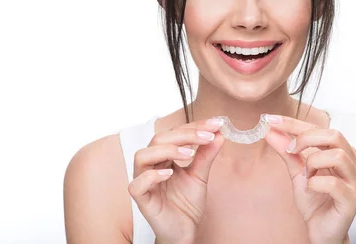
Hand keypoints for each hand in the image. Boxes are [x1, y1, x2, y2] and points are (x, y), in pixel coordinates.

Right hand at [128, 118, 226, 243]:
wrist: (185, 231)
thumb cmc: (187, 203)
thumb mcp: (200, 175)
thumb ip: (207, 155)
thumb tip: (219, 133)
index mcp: (163, 156)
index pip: (174, 133)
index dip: (194, 126)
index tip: (216, 124)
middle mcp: (151, 165)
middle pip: (158, 139)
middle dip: (184, 135)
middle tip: (207, 137)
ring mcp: (144, 181)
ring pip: (142, 156)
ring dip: (166, 150)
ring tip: (189, 154)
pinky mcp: (141, 199)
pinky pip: (136, 184)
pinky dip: (151, 176)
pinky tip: (169, 173)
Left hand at [263, 115, 355, 243]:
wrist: (320, 231)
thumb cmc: (314, 201)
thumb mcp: (296, 172)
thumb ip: (286, 151)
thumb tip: (270, 130)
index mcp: (343, 153)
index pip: (321, 129)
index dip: (295, 123)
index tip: (272, 120)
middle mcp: (354, 165)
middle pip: (334, 135)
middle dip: (305, 138)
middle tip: (289, 149)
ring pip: (338, 156)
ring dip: (313, 163)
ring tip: (305, 176)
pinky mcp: (353, 201)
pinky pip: (334, 183)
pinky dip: (315, 183)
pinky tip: (310, 188)